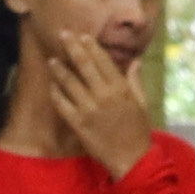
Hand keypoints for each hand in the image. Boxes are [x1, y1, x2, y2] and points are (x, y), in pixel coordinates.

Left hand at [29, 29, 154, 174]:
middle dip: (72, 48)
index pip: (103, 60)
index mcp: (120, 88)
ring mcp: (88, 109)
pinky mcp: (78, 123)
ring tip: (52, 60)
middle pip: (84, 66)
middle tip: (62, 34)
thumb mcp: (142, 103)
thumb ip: (135, 80)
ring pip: (69, 83)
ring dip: (59, 69)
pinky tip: (52, 85)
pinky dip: (56, 93)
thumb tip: (135, 61)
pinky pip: (62, 104)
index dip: (91, 46)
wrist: (131, 159)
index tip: (82, 35)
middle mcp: (103, 95)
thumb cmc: (138, 130)